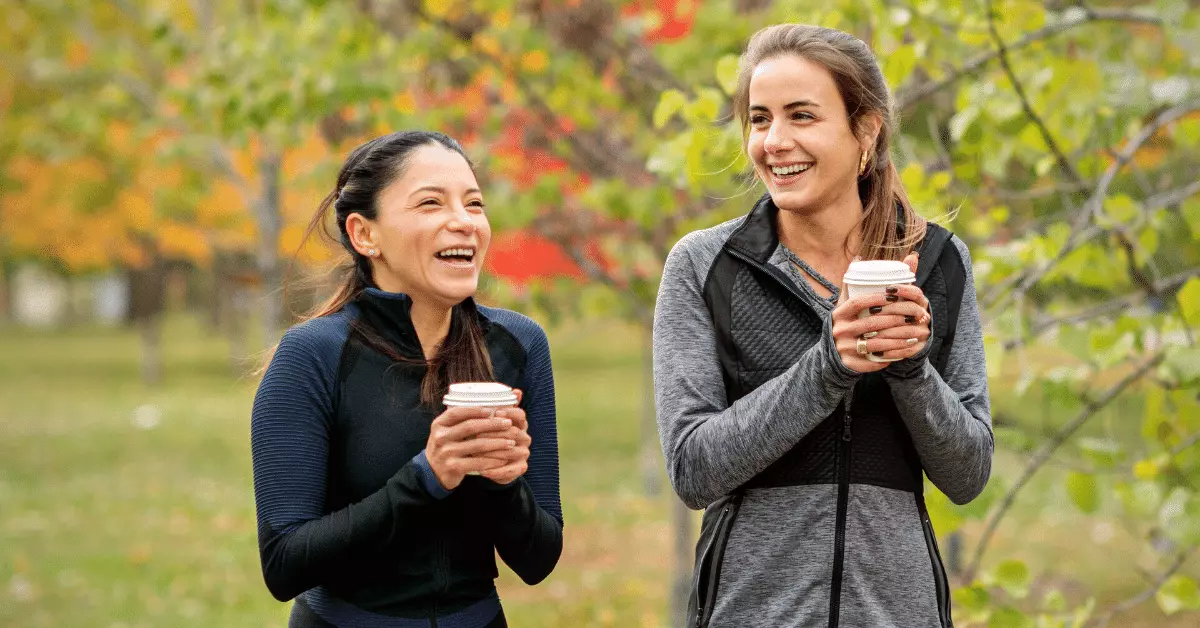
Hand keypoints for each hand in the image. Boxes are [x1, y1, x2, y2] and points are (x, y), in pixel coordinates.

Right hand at [425, 407, 517, 490]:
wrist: (433, 472)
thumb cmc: (447, 446)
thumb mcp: (447, 431)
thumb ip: (462, 418)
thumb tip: (490, 404)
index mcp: (439, 424)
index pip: (457, 412)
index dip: (476, 410)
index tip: (492, 410)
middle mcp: (441, 437)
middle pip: (470, 427)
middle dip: (492, 424)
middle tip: (508, 423)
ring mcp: (446, 452)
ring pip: (477, 445)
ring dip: (497, 443)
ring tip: (511, 442)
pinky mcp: (453, 467)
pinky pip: (477, 462)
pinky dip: (492, 460)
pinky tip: (503, 459)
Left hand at [477, 390, 530, 484]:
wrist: (491, 462)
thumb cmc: (489, 437)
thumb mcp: (490, 421)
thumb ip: (495, 406)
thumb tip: (515, 391)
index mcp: (519, 424)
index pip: (520, 415)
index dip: (509, 412)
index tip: (495, 412)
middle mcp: (525, 438)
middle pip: (513, 433)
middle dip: (494, 433)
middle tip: (477, 435)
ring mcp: (523, 453)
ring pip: (510, 452)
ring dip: (492, 452)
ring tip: (475, 452)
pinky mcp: (520, 468)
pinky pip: (509, 471)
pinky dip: (495, 471)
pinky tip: (482, 471)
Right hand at [831, 253, 929, 370]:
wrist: (831, 356)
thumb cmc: (845, 324)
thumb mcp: (846, 305)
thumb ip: (854, 284)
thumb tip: (860, 257)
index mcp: (839, 314)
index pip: (858, 302)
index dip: (877, 297)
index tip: (896, 295)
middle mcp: (839, 330)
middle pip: (871, 323)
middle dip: (896, 319)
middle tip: (915, 316)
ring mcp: (844, 348)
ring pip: (876, 343)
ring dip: (898, 339)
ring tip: (915, 335)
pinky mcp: (851, 364)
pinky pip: (873, 361)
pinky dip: (890, 357)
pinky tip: (904, 352)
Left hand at [864, 283, 930, 361]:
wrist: (902, 337)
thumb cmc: (890, 312)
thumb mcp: (889, 296)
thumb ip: (886, 277)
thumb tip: (879, 257)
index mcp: (919, 301)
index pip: (916, 292)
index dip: (903, 290)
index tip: (887, 289)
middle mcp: (924, 316)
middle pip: (911, 310)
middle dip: (891, 310)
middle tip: (872, 311)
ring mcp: (923, 332)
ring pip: (907, 331)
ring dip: (888, 332)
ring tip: (869, 333)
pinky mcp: (918, 348)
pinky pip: (906, 351)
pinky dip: (891, 352)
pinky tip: (877, 353)